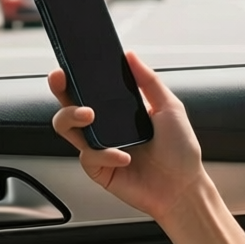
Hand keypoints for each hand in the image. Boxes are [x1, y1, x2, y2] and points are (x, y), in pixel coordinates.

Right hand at [48, 52, 206, 223]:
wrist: (183, 187)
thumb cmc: (180, 150)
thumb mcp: (169, 107)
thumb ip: (148, 81)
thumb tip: (130, 56)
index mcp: (119, 111)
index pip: (90, 90)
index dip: (74, 77)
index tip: (68, 64)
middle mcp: (105, 128)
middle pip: (69, 106)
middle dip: (61, 91)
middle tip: (62, 80)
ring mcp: (100, 149)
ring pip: (67, 129)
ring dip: (72, 117)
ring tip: (89, 115)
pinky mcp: (99, 170)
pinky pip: (88, 156)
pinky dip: (105, 154)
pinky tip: (124, 157)